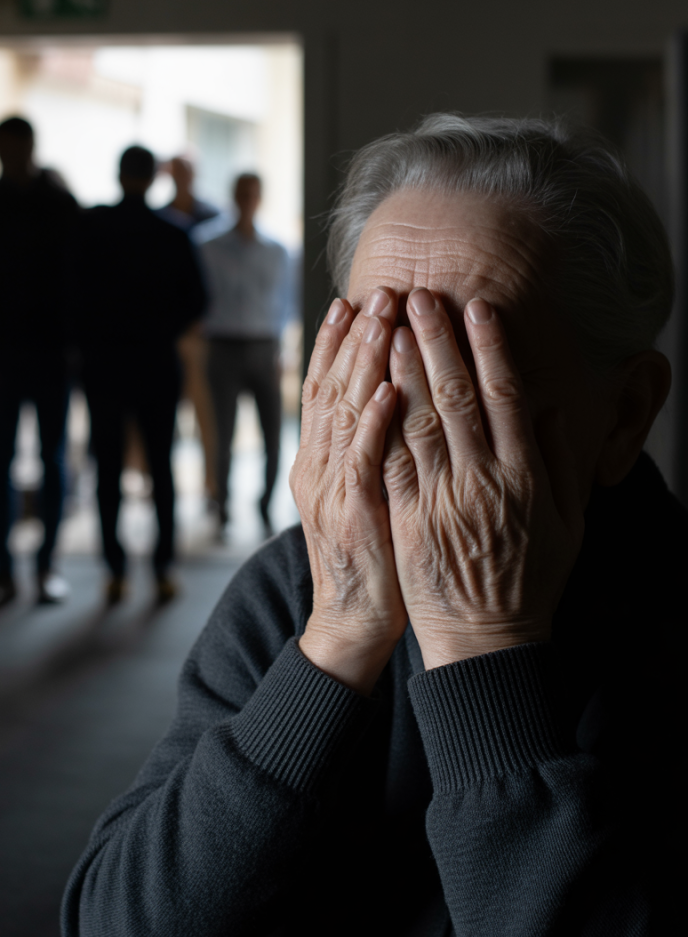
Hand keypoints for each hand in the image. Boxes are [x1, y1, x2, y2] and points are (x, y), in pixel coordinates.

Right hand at [291, 287, 405, 693]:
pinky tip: (384, 390)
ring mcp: (329, 488)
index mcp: (321, 459)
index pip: (324, 388)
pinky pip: (361, 461)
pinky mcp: (349, 514)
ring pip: (342, 413)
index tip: (352, 302)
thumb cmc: (372, 554)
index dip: (335, 344)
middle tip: (374, 292)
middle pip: (331, 388)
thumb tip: (388, 398)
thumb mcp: (361, 493)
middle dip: (353, 338)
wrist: (352, 618)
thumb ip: (368, 447)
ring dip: (361, 364)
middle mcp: (317, 465)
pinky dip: (370, 423)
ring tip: (380, 319)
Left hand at [383, 289, 584, 669]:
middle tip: (420, 295)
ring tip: (390, 324)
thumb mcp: (567, 523)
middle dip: (437, 340)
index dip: (491, 348)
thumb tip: (549, 408)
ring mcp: (443, 500)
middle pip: (457, 396)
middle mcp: (484, 479)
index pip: (507, 396)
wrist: (487, 641)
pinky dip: (380, 421)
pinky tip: (369, 386)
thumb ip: (557, 463)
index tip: (477, 308)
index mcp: (526, 475)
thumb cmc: (531, 581)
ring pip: (418, 419)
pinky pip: (391, 461)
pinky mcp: (409, 519)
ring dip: (403, 366)